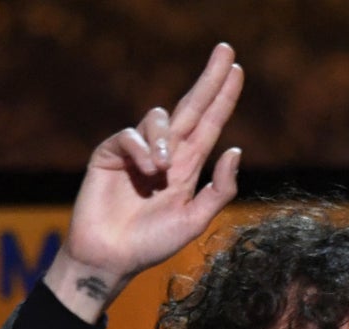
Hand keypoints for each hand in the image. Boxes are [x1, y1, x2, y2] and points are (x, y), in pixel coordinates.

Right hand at [48, 43, 244, 318]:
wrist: (113, 257)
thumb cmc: (152, 243)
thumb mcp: (196, 220)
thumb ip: (219, 189)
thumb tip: (235, 150)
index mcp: (189, 166)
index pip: (210, 123)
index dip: (224, 97)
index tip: (238, 70)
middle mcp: (167, 152)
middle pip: (190, 105)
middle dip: (209, 78)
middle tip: (226, 50)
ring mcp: (138, 150)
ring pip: (159, 118)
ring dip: (165, 139)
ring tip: (164, 171)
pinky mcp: (111, 153)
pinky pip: (130, 135)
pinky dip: (141, 149)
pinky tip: (146, 171)